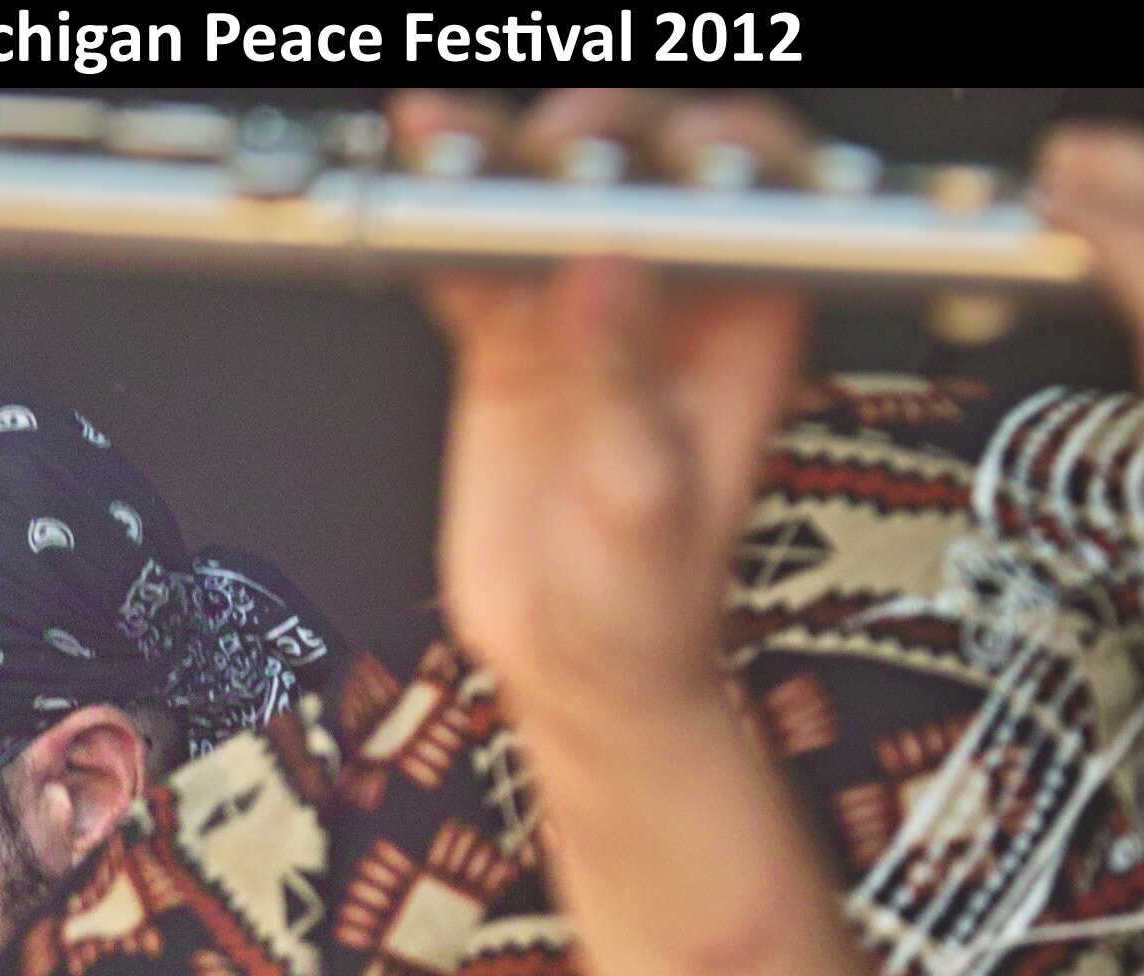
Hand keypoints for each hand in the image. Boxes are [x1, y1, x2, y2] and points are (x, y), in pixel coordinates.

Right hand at [397, 90, 811, 726]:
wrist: (572, 670)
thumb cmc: (649, 607)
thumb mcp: (646, 500)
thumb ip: (627, 384)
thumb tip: (607, 269)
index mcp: (743, 314)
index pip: (738, 183)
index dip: (700, 144)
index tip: (647, 154)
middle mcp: (665, 291)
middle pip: (627, 160)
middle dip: (583, 136)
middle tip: (536, 161)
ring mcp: (578, 304)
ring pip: (534, 188)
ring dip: (488, 159)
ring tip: (444, 141)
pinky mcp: (503, 333)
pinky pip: (462, 250)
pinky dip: (427, 217)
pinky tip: (400, 192)